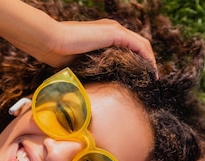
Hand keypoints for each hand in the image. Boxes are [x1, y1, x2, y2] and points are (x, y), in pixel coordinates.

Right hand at [39, 19, 156, 71]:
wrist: (51, 42)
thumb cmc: (58, 55)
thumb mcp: (80, 64)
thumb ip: (92, 69)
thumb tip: (96, 87)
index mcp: (104, 35)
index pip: (128, 47)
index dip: (137, 61)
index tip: (140, 78)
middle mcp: (112, 29)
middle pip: (138, 45)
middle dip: (147, 62)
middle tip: (150, 79)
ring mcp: (114, 29)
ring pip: (142, 44)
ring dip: (150, 61)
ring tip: (153, 77)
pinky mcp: (115, 33)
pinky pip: (140, 45)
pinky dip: (148, 58)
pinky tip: (150, 71)